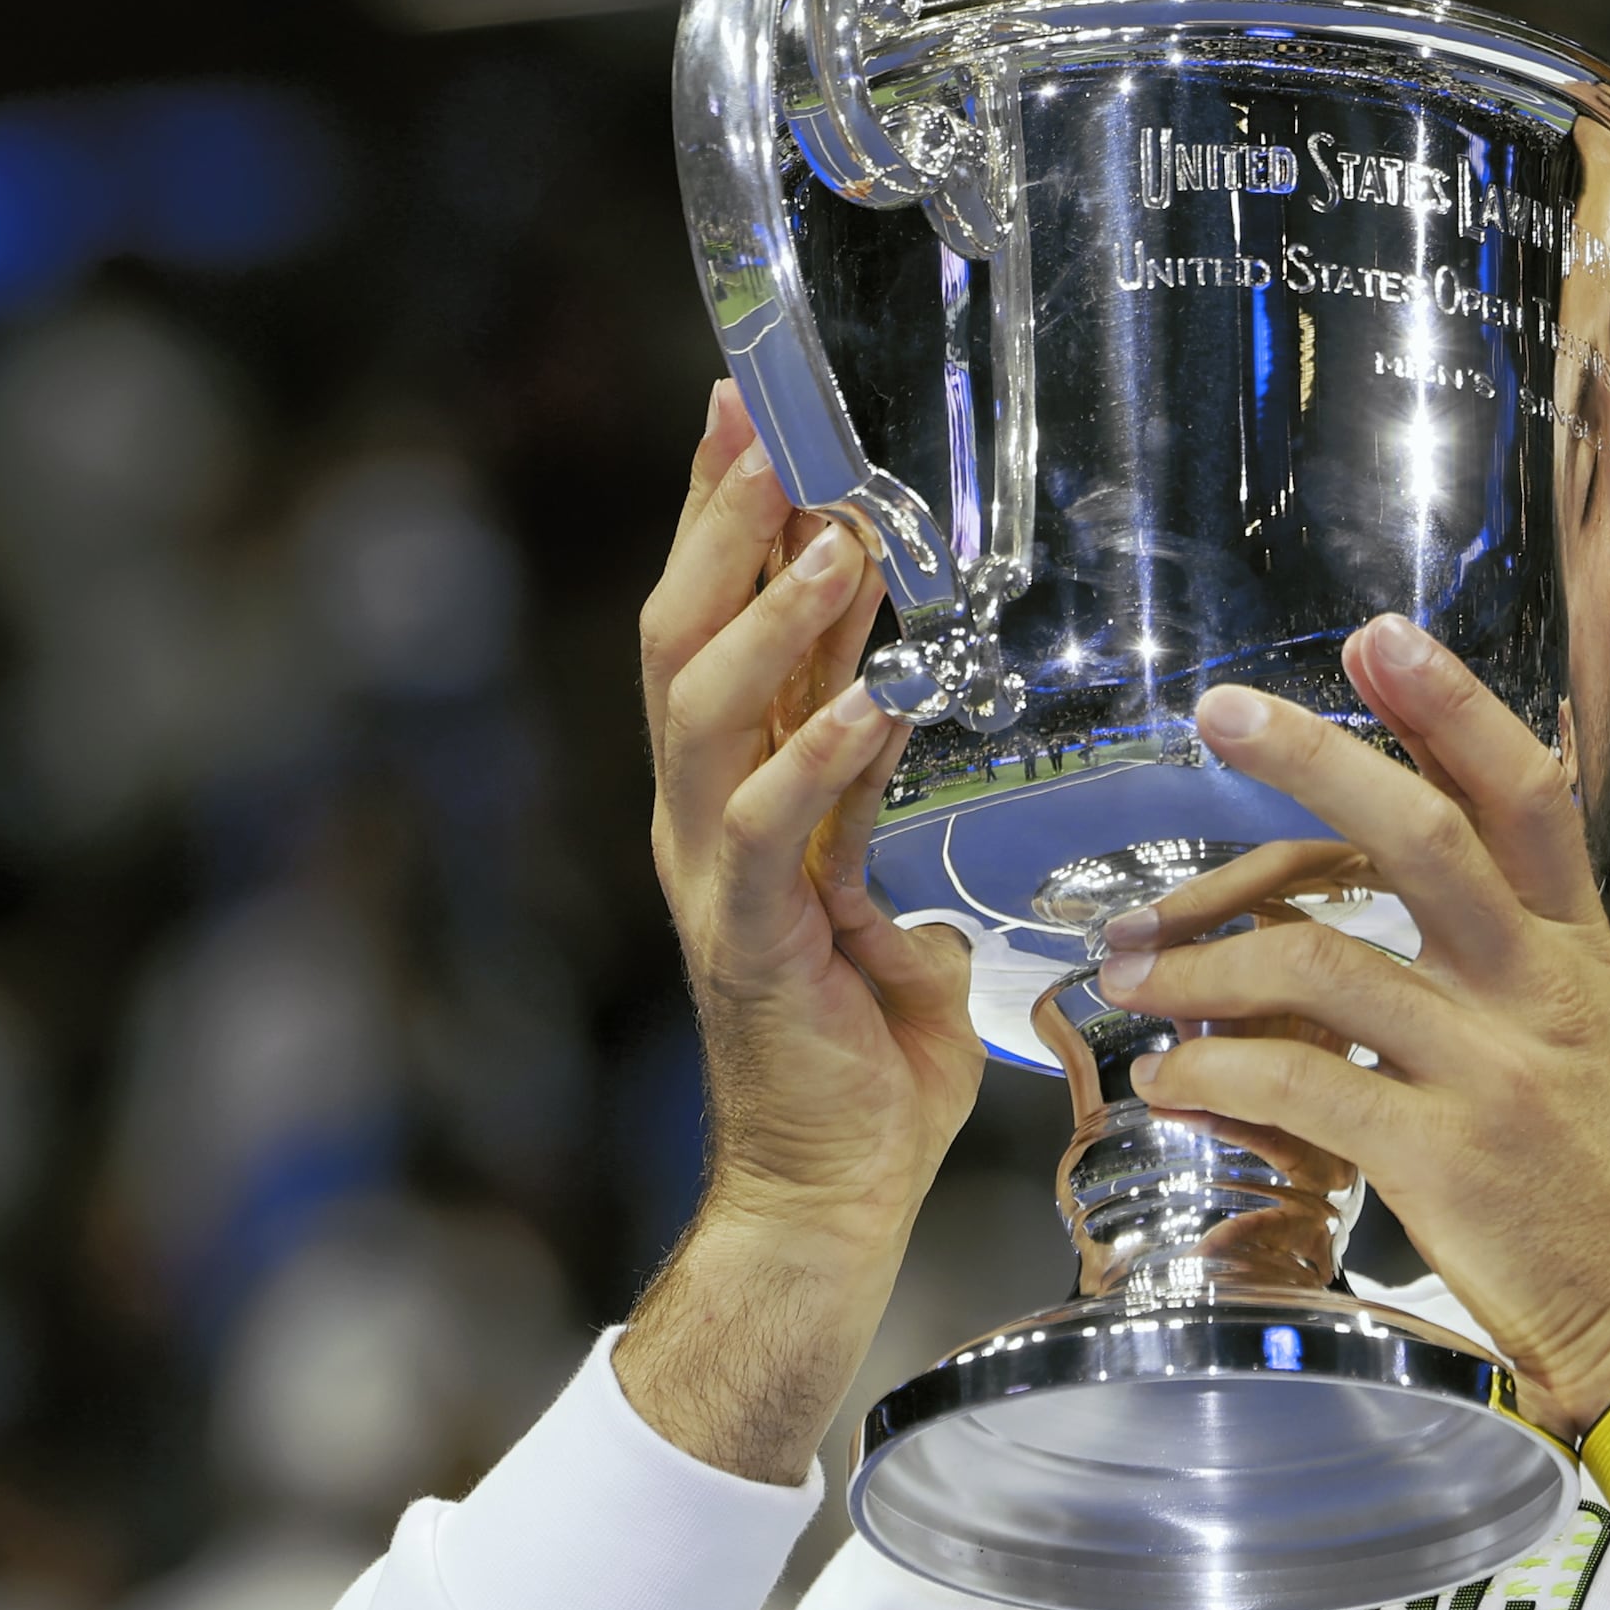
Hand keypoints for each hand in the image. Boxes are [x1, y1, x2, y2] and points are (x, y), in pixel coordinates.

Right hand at [616, 387, 981, 1475]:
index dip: (729, 519)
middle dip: (723, 523)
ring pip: (704, 712)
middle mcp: (703, 819)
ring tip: (841, 545)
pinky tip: (872, 702)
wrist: (825, 1201)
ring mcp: (708, 876)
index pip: (721, 627)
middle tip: (769, 423)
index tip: (754, 408)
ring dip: (775, 620)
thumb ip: (887, 829)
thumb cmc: (866, 1069)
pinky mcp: (739, 941)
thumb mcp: (892, 911)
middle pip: (683, 635)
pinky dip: (816, 757)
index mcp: (741, 800)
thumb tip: (925, 758)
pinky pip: (764, 830)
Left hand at [1095, 616, 1609, 1440]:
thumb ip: (1520, 963)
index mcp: (1579, 954)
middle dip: (1313, 760)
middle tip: (1222, 715)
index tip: (1378, 641)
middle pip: (1421, 836)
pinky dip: (1214, 1072)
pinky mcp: (1444, 1159)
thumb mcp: (1598, 1045)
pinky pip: (1298, 1086)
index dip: (1451, 706)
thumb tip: (1428, 896)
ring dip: (1203, 956)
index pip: (1525, 794)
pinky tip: (1173, 1080)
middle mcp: (1539, 991)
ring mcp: (1491, 1072)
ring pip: (1324, 961)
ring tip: (1132, 967)